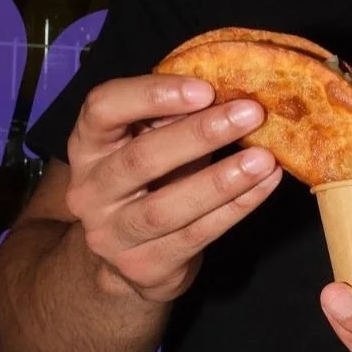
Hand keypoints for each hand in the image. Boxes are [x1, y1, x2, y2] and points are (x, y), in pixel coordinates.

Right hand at [66, 74, 281, 304]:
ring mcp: (111, 234)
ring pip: (166, 207)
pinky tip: (265, 185)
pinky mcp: (144, 266)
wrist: (129, 257)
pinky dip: (236, 208)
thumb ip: (174, 115)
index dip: (152, 94)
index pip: (102, 108)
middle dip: (200, 134)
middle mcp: (90, 190)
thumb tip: (232, 85)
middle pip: (140, 159)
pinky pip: (195, 235)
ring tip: (265, 158)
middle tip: (251, 113)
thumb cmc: (151, 179)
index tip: (205, 88)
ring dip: (222, 180)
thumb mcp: (151, 140)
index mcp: (87, 145)